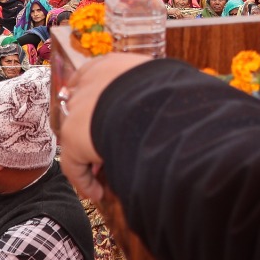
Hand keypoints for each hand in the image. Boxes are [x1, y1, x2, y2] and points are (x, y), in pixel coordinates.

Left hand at [59, 52, 160, 200]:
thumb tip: (187, 100)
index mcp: (111, 67)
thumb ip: (163, 89)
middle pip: (81, 108)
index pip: (91, 77)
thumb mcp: (167, 82)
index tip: (103, 113)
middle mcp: (88, 84)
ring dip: (88, 156)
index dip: (96, 97)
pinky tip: (98, 193)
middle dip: (90, 128)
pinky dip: (85, 180)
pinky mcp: (73, 138)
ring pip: (76, 137)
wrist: (150, 102)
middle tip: (106, 148)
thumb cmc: (167, 90)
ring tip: (104, 173)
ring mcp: (76, 110)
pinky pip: (74, 164)